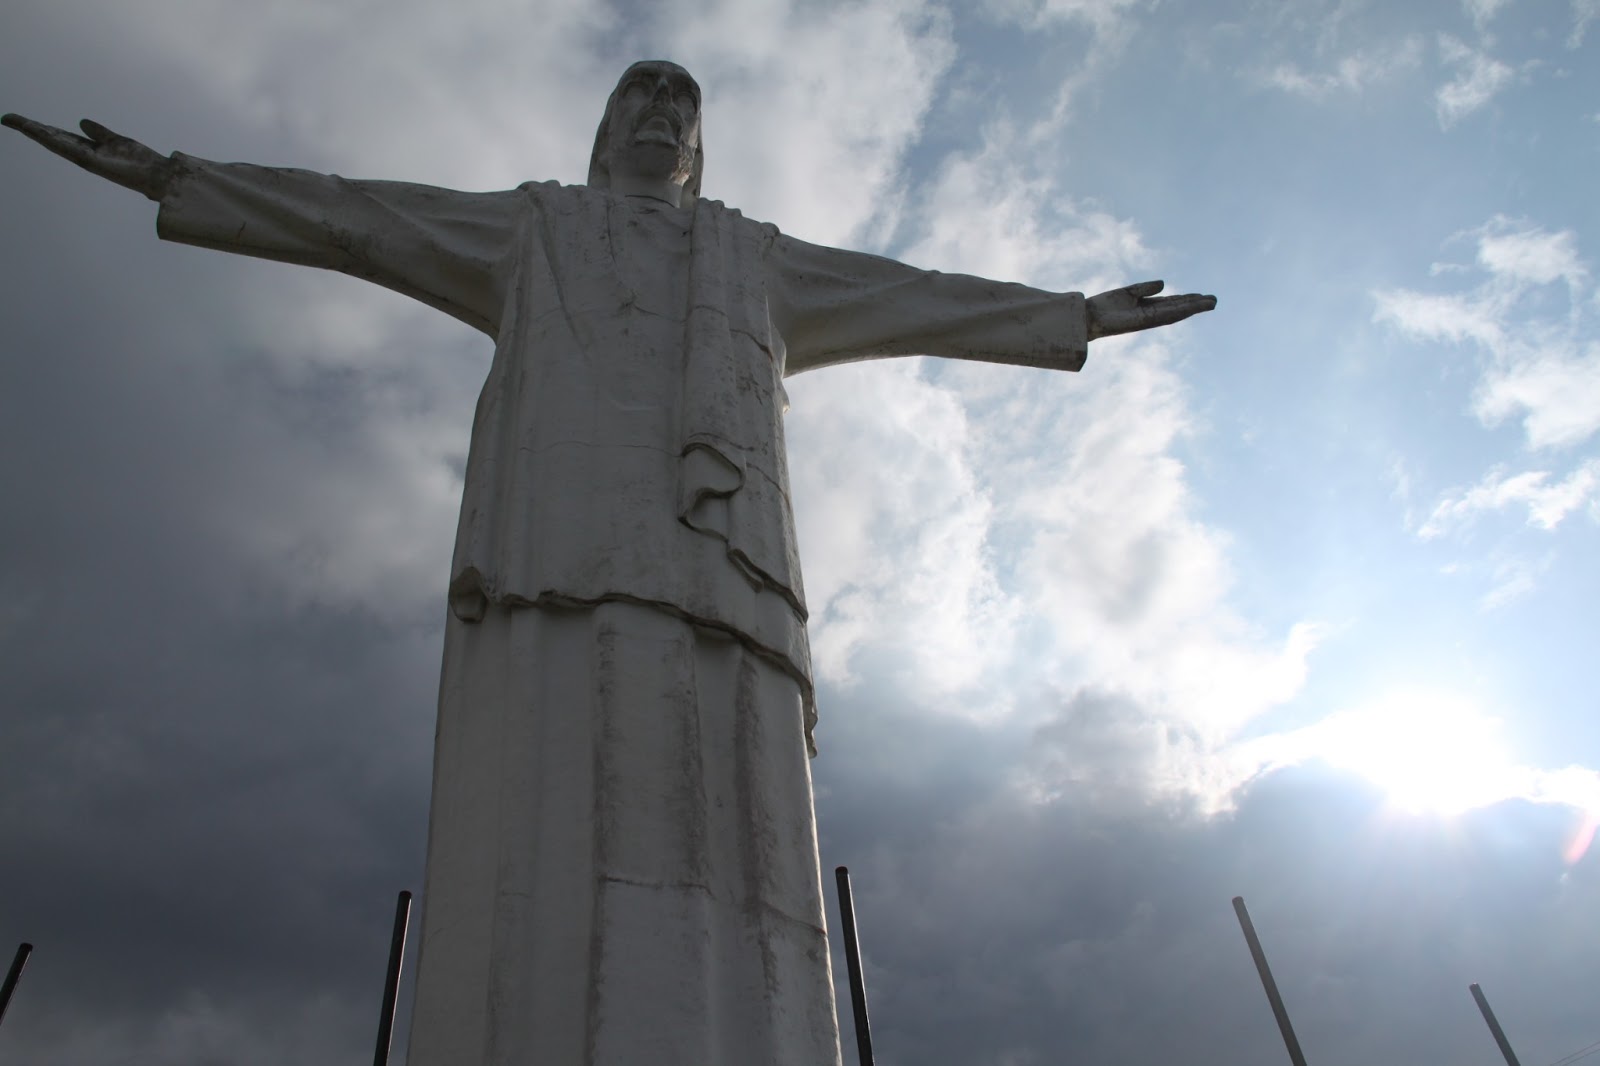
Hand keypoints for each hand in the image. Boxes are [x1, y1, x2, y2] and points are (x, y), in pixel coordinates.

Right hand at [2, 114, 175, 200]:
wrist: (159, 177)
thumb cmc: (141, 162)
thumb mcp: (116, 140)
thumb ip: (99, 133)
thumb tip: (82, 122)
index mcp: (89, 149)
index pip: (60, 136)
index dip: (40, 128)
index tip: (21, 120)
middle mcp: (84, 156)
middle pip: (52, 139)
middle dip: (30, 129)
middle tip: (8, 118)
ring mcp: (86, 160)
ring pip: (54, 142)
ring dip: (34, 131)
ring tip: (14, 120)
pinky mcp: (91, 162)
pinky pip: (67, 148)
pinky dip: (51, 138)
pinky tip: (36, 130)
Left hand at [1087, 280, 1216, 340]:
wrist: (1088, 317)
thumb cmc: (1104, 307)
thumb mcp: (1128, 292)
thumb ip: (1145, 288)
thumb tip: (1163, 284)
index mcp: (1146, 307)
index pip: (1171, 303)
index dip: (1186, 299)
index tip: (1201, 296)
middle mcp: (1151, 314)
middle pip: (1178, 308)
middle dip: (1196, 304)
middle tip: (1214, 300)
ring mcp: (1150, 319)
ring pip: (1177, 312)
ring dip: (1195, 307)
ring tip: (1212, 302)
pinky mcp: (1146, 321)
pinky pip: (1168, 314)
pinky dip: (1182, 309)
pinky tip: (1194, 305)